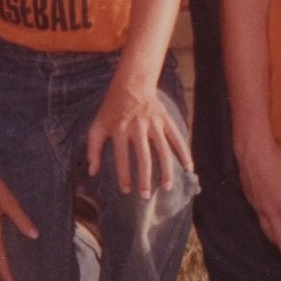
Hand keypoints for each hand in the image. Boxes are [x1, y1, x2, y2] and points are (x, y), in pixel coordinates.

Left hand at [84, 77, 192, 198]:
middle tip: (145, 196)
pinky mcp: (165, 119)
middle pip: (143, 156)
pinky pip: (177, 138)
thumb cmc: (111, 110)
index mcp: (119, 129)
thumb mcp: (97, 125)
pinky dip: (184, 153)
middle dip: (145, 178)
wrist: (131, 84)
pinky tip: (188, 168)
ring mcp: (153, 122)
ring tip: (167, 187)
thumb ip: (92, 149)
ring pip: (163, 150)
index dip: (123, 175)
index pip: (121, 156)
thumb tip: (92, 172)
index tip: (126, 191)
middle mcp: (137, 126)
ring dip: (166, 170)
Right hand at [236, 135, 280, 265]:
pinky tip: (268, 225)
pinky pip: (259, 218)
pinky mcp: (250, 200)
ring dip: (275, 241)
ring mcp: (258, 206)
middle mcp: (270, 210)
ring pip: (267, 230)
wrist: (252, 152)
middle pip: (279, 237)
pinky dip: (266, 227)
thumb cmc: (278, 161)